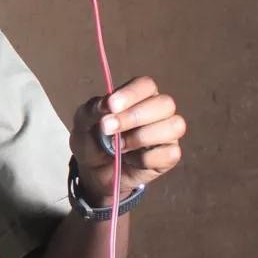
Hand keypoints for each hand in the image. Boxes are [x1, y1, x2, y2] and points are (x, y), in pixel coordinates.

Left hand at [70, 76, 185, 205]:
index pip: (146, 85)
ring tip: (119, 146)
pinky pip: (170, 153)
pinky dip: (146, 159)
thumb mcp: (83, 122)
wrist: (94, 172)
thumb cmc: (93, 140)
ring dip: (141, 137)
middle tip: (107, 128)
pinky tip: (131, 160)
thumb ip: (93, 109)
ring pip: (174, 126)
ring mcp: (167, 134)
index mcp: (139, 96)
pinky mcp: (169, 156)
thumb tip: (107, 104)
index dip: (131, 93)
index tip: (111, 106)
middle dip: (134, 116)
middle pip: (165, 103)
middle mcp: (158, 111)